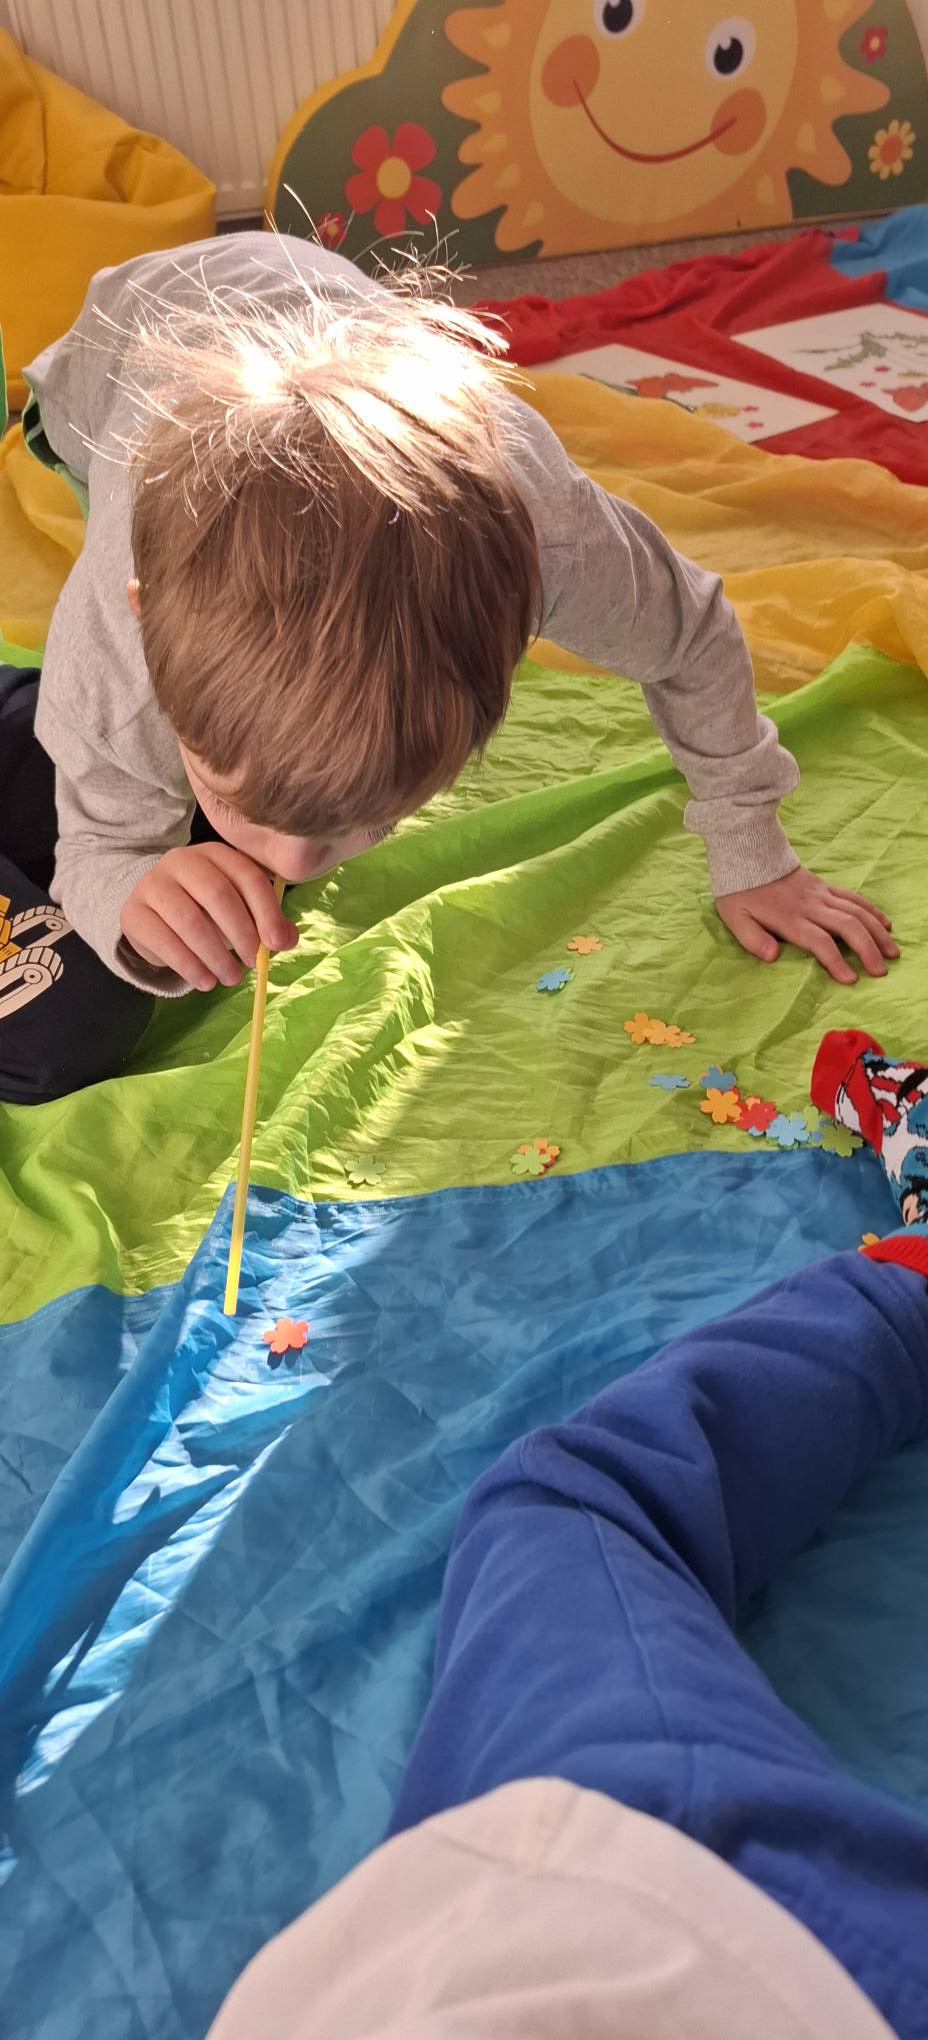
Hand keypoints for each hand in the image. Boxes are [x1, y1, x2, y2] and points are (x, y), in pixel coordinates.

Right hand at [120, 842, 297, 991]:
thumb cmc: (205, 910)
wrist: (154, 914)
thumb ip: (267, 921)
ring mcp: (152, 884)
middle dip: (240, 933)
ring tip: (231, 978)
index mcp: (216, 853)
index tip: (276, 944)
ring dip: (215, 955)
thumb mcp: (240, 909)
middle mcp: (182, 860)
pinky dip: (188, 965)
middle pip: (217, 894)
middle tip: (252, 963)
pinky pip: (163, 940)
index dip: (265, 911)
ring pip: (188, 919)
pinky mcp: (133, 912)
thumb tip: (286, 939)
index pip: (246, 875)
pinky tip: (205, 982)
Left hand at [716, 867, 897, 985]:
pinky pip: (854, 897)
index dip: (836, 961)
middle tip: (880, 971)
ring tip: (892, 952)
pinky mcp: (825, 886)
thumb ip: (753, 939)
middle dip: (867, 949)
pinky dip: (872, 911)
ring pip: (857, 912)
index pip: (819, 941)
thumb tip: (772, 957)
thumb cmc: (740, 893)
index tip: (850, 979)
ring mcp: (821, 894)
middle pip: (847, 926)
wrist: (747, 856)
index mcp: (790, 918)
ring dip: (877, 932)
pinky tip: (886, 924)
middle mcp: (811, 906)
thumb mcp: (736, 919)